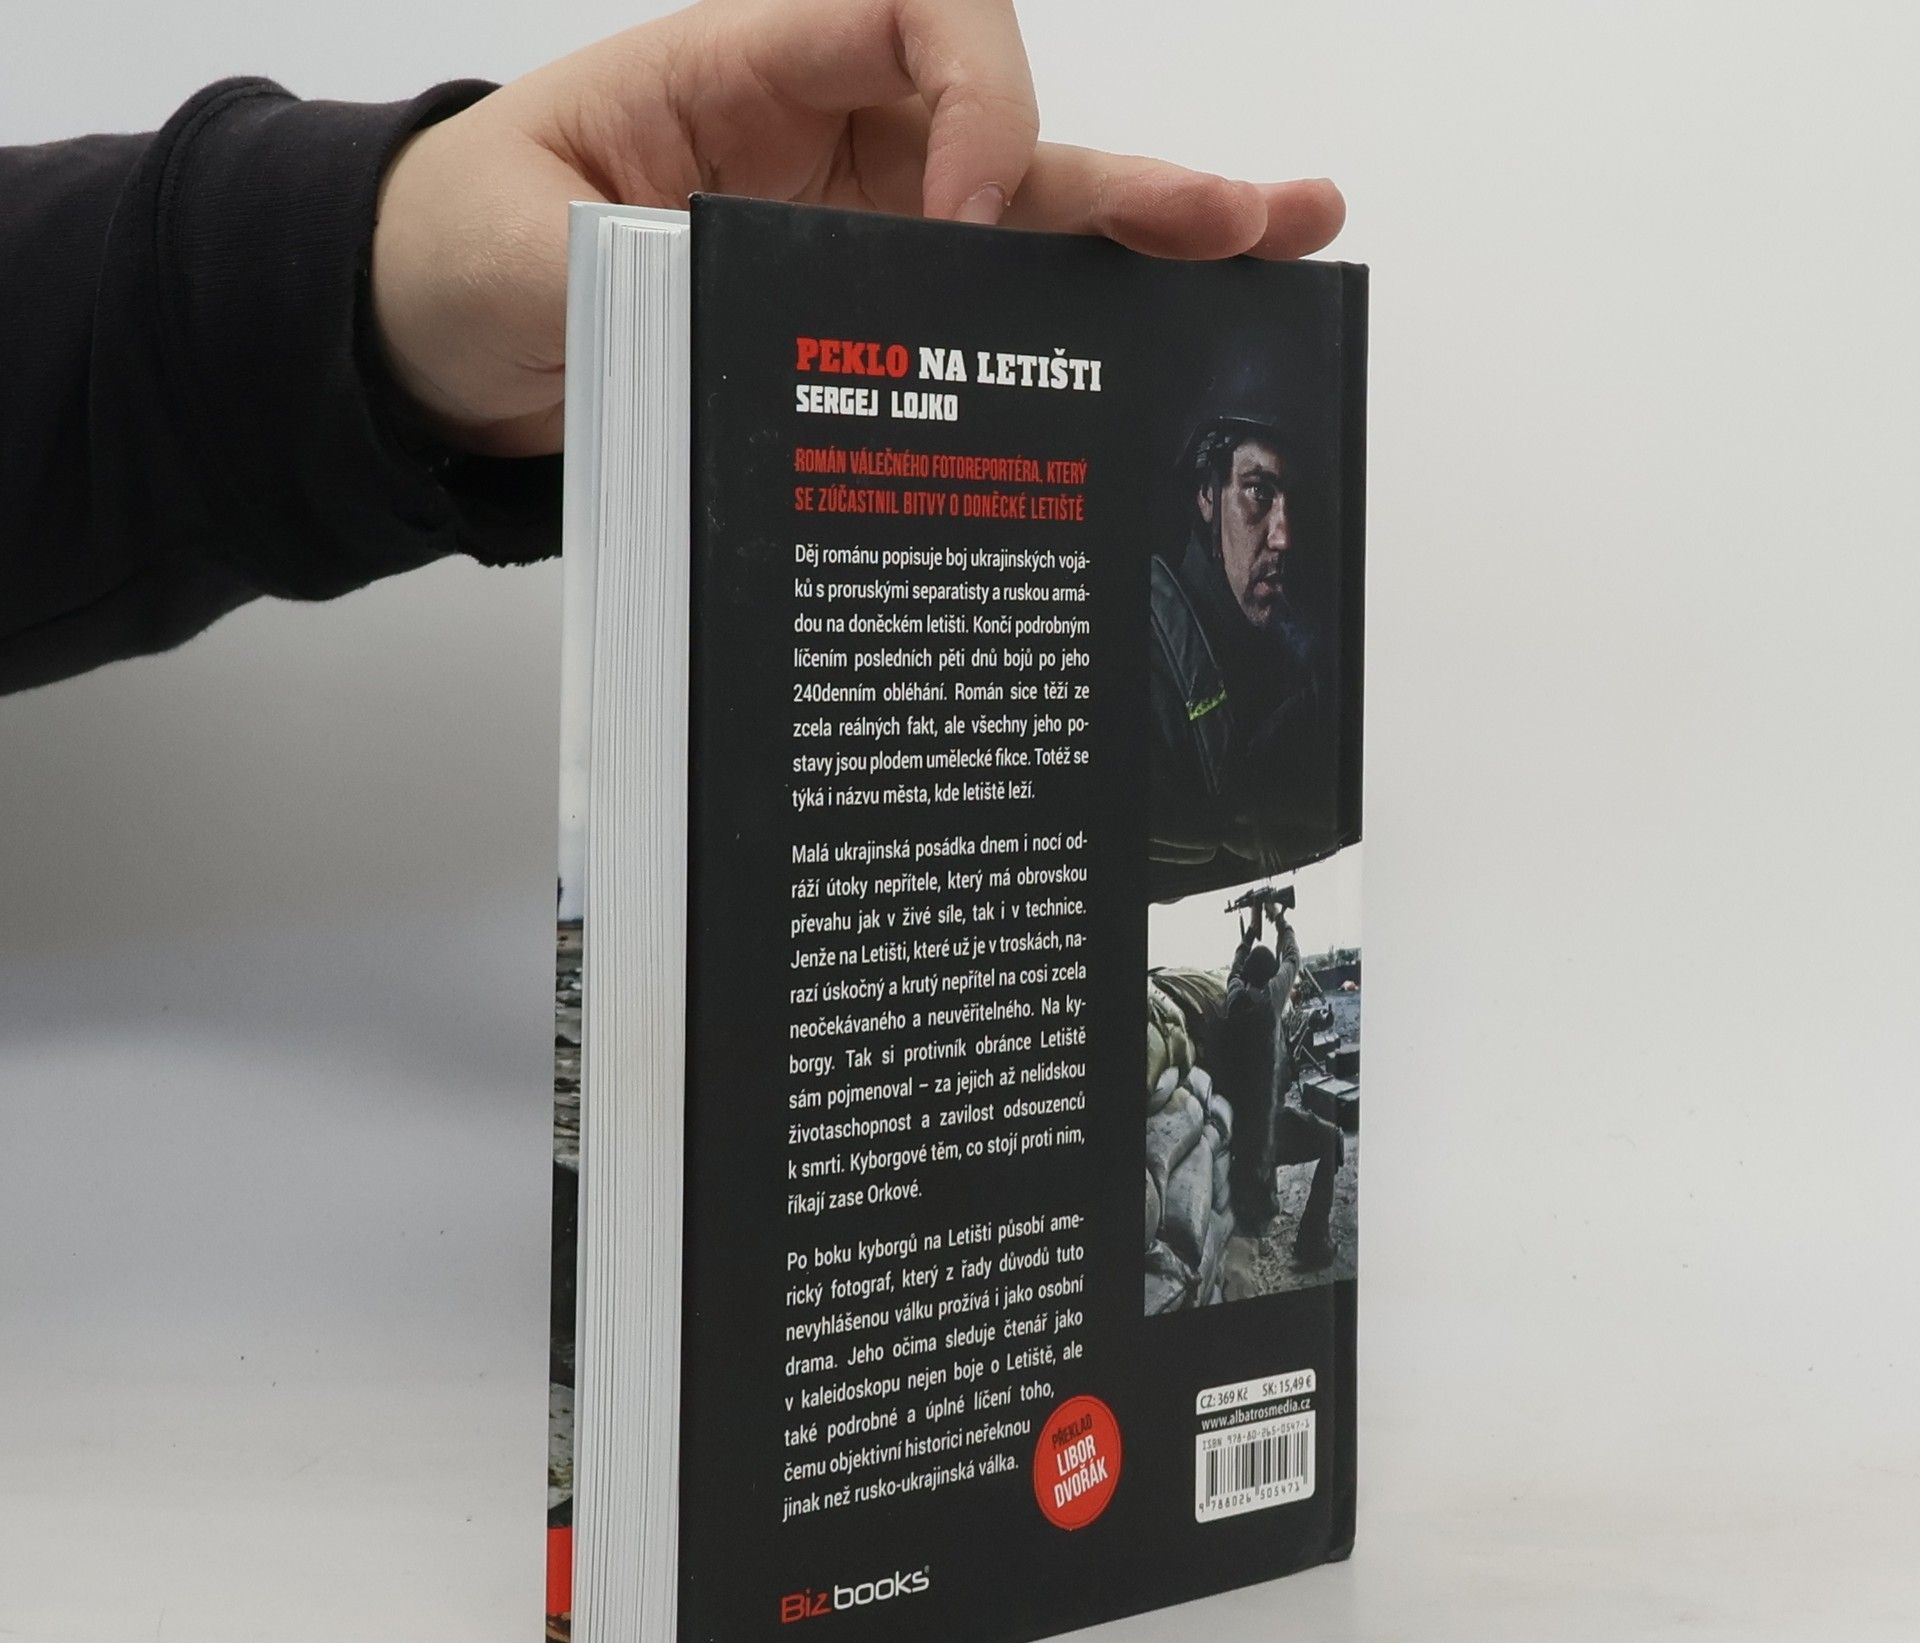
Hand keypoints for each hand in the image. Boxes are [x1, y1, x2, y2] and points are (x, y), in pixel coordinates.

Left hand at [370, 0, 1345, 455]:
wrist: (433, 333)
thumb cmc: (456, 250)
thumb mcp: (524, 244)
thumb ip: (642, 261)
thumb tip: (758, 309)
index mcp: (741, 67)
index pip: (905, 15)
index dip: (969, 101)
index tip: (961, 225)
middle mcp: (824, 131)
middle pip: (1001, 115)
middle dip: (1119, 170)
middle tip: (1242, 217)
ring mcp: (854, 220)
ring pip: (1022, 212)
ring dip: (1145, 231)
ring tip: (1276, 247)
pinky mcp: (863, 304)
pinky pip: (984, 302)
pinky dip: (1073, 314)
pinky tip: (1167, 329)